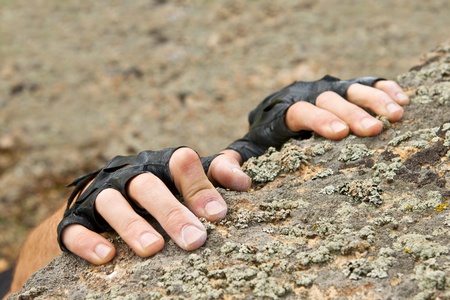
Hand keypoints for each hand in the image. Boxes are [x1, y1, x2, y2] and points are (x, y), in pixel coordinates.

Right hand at [59, 147, 248, 263]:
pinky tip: (107, 257)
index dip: (199, 185)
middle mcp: (129, 176)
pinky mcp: (74, 218)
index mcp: (158, 165)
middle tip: (195, 240)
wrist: (103, 200)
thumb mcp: (187, 181)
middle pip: (148, 185)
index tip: (218, 213)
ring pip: (112, 203)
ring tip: (153, 249)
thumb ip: (215, 175)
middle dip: (172, 212)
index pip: (179, 162)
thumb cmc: (159, 192)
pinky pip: (75, 227)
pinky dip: (89, 241)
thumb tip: (244, 181)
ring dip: (132, 225)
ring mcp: (101, 195)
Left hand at [227, 76, 409, 160]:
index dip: (319, 120)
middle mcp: (305, 95)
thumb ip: (229, 164)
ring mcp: (327, 89)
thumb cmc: (262, 141)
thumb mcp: (244, 152)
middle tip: (372, 131)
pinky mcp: (344, 88)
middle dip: (351, 113)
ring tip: (394, 117)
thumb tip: (239, 183)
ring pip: (351, 88)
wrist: (273, 116)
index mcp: (281, 111)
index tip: (339, 135)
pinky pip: (367, 83)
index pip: (299, 111)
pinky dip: (384, 89)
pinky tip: (400, 101)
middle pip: (328, 99)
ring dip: (373, 100)